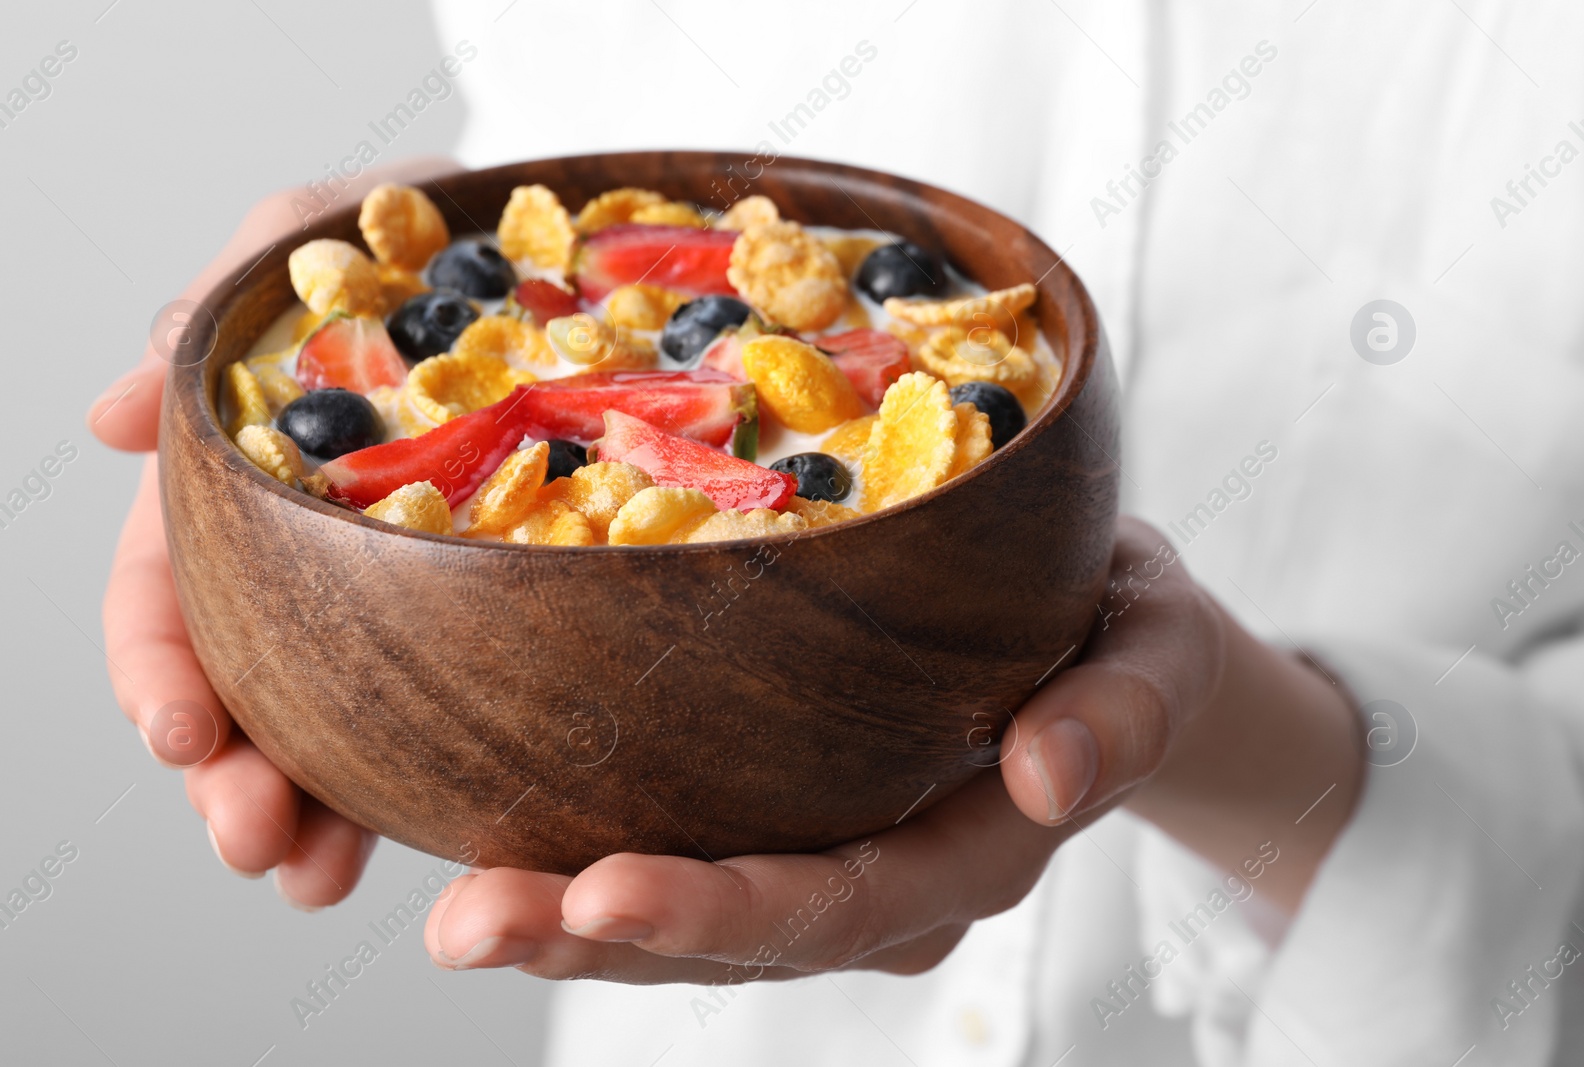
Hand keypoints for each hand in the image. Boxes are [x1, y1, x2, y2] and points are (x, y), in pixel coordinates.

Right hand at [92, 158, 459, 907]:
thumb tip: (113, 413)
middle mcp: (309, 554)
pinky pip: (454, 710)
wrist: (579, 244)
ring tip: (317, 880)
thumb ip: (226, 300)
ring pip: (335, 723)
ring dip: (312, 812)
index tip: (177, 735)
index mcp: (244, 482)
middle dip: (231, 778)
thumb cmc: (434, 227)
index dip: (157, 667)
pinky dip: (428, 778)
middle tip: (256, 846)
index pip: (165, 588)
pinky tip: (441, 839)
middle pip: (243, 686)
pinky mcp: (496, 614)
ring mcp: (401, 597)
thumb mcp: (325, 228)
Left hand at [425, 517, 1357, 977]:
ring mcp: (828, 858)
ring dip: (566, 922)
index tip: (607, 891)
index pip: (847, 903)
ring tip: (452, 910)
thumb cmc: (1124, 630)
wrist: (1105, 636)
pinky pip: (678, 855)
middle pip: (738, 937)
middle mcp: (887, 881)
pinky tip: (485, 841)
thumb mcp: (1158, 645)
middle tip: (470, 921)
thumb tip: (1052, 773)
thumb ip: (1128, 708)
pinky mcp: (778, 816)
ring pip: (689, 924)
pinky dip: (580, 862)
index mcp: (974, 849)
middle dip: (600, 937)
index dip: (728, 912)